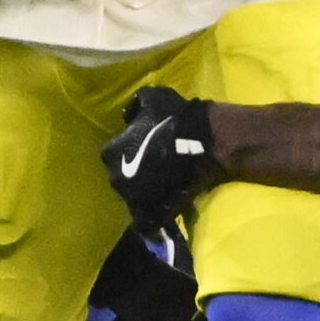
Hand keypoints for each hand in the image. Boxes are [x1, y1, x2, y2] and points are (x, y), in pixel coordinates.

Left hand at [103, 86, 224, 231]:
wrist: (208, 142)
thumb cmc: (178, 117)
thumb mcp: (152, 98)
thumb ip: (135, 106)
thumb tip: (128, 114)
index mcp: (111, 152)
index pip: (114, 156)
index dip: (130, 155)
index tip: (145, 152)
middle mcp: (116, 177)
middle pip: (122, 180)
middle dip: (135, 178)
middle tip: (156, 172)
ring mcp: (134, 199)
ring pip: (134, 201)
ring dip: (145, 198)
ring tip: (164, 191)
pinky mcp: (153, 213)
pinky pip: (148, 223)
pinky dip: (153, 221)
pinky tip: (165, 214)